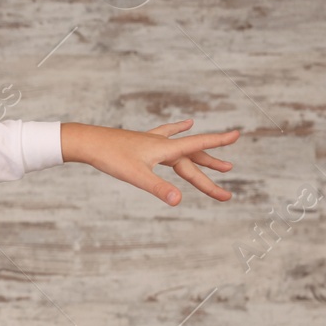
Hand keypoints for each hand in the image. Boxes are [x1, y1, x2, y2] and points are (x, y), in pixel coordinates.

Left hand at [62, 120, 239, 204]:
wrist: (86, 141)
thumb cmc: (110, 158)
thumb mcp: (136, 176)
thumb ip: (159, 189)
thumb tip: (178, 201)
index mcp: (164, 149)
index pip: (198, 145)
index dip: (218, 142)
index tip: (239, 134)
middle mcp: (161, 143)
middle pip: (192, 157)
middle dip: (212, 169)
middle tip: (230, 178)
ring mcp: (151, 141)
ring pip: (182, 149)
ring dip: (201, 157)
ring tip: (222, 163)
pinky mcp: (141, 142)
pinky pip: (166, 136)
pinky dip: (177, 131)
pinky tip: (184, 124)